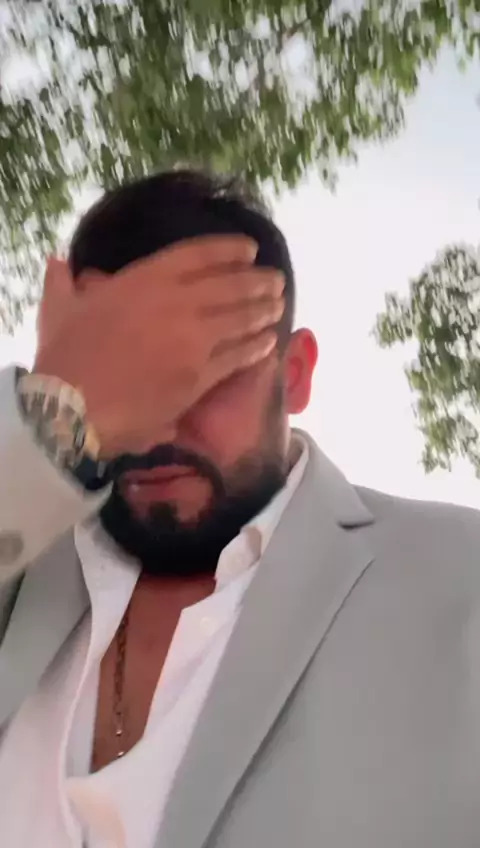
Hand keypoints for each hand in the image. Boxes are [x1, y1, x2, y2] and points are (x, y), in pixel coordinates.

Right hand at [34, 236, 283, 455]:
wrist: (71, 408)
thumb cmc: (63, 357)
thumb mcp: (58, 310)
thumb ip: (64, 284)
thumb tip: (58, 263)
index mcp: (145, 279)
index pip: (198, 255)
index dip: (228, 249)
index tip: (250, 249)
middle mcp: (177, 303)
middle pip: (231, 286)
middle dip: (258, 281)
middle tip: (276, 281)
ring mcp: (194, 341)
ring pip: (240, 320)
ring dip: (264, 311)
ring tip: (278, 306)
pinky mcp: (200, 376)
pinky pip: (237, 357)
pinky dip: (256, 347)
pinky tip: (268, 343)